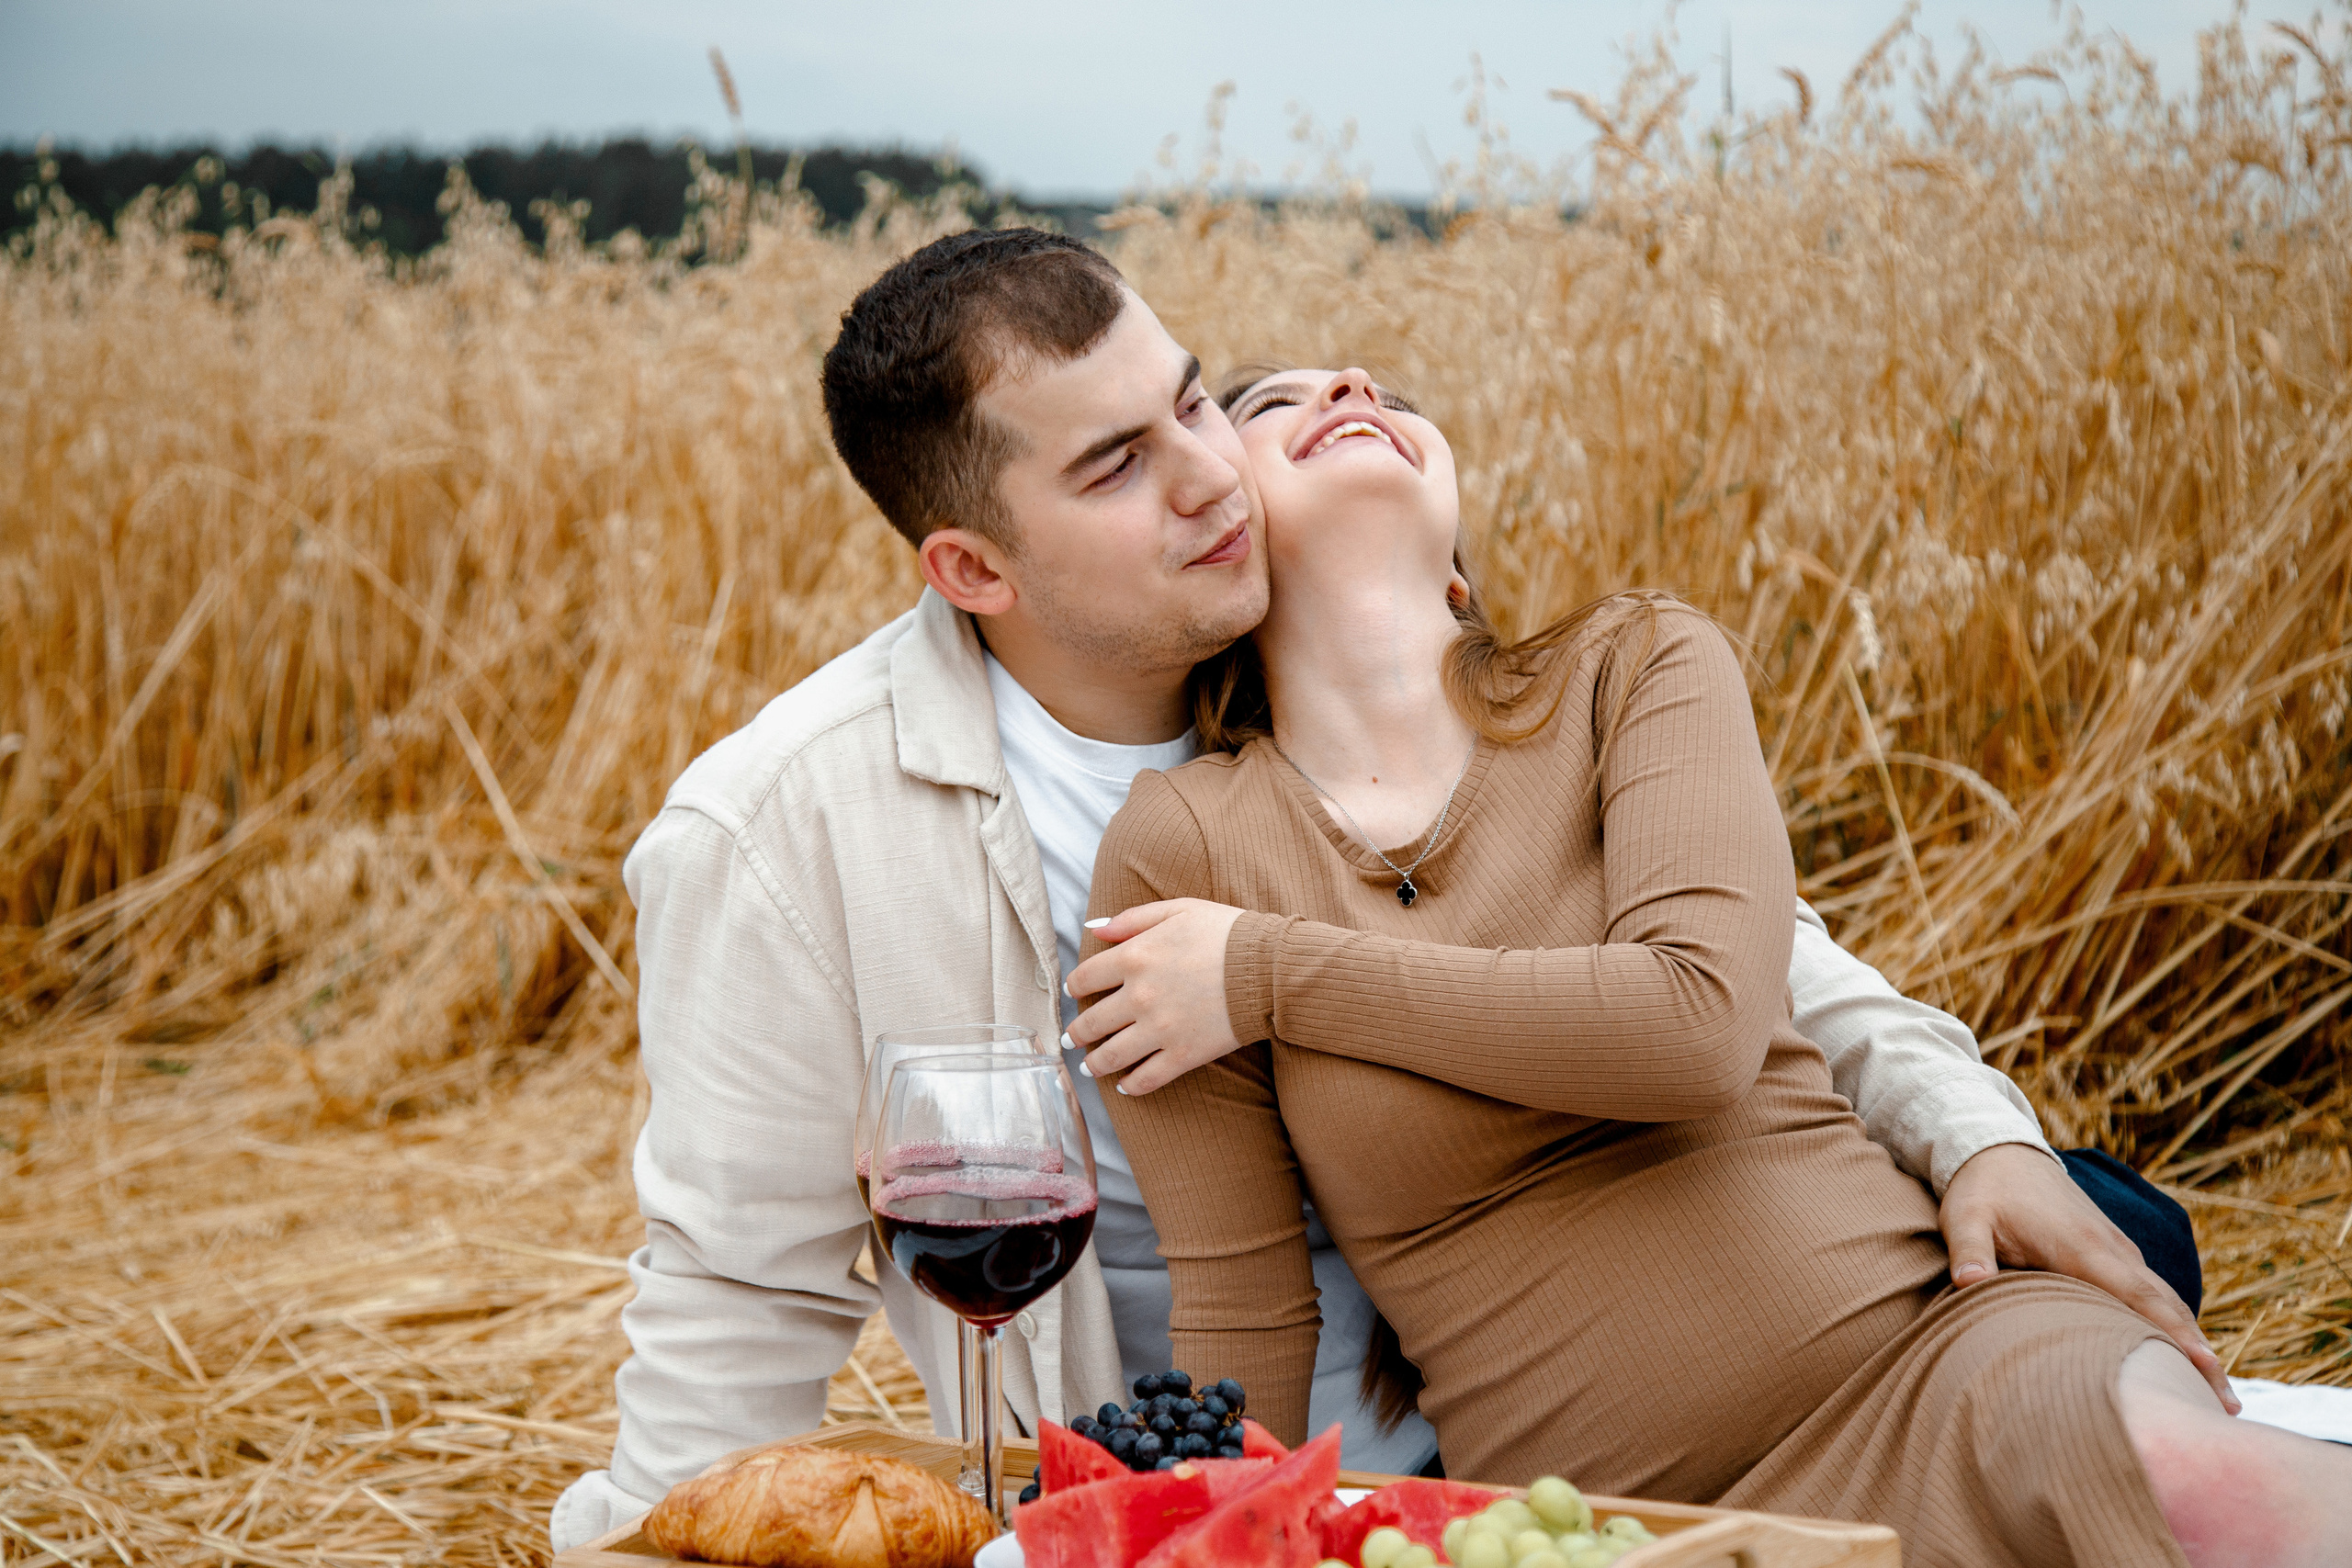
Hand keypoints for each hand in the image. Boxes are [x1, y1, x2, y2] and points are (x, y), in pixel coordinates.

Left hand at [1063, 899, 1245, 1094]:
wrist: (1268, 967)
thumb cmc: (1226, 932)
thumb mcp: (1178, 909)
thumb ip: (1132, 918)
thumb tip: (1093, 929)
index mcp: (1134, 956)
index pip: (1085, 978)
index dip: (1074, 988)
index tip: (1074, 994)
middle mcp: (1139, 996)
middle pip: (1092, 1022)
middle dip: (1076, 1034)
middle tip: (1071, 1041)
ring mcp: (1160, 1029)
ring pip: (1112, 1055)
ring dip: (1095, 1064)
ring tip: (1089, 1068)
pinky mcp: (1183, 1054)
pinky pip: (1147, 1078)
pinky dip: (1132, 1085)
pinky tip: (1125, 1085)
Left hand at [1941, 1143, 2239, 1413]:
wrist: (1997, 1149)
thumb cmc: (1981, 1190)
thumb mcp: (1964, 1218)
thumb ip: (1968, 1253)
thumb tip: (1967, 1284)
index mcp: (2082, 1247)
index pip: (2138, 1298)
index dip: (2174, 1335)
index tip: (2208, 1369)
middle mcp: (2111, 1249)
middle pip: (2166, 1306)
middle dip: (2200, 1354)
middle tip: (2228, 1407)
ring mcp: (2116, 1248)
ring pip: (2164, 1299)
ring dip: (2192, 1340)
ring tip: (2216, 1392)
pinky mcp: (2111, 1248)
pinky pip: (2151, 1289)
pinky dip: (2173, 1320)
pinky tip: (2181, 1351)